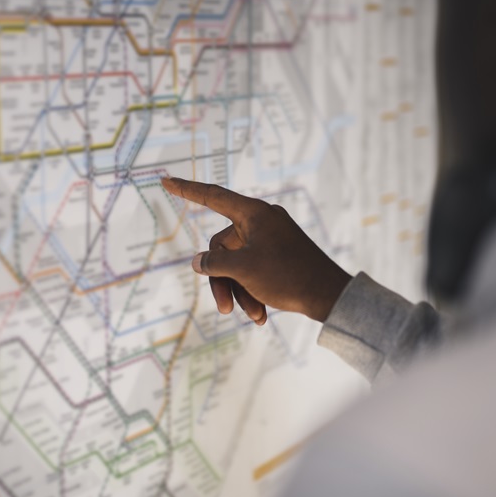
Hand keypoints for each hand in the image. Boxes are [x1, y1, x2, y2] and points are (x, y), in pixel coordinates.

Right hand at [162, 177, 351, 322]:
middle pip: (222, 248)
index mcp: (253, 214)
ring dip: (240, 292)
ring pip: (237, 264)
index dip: (186, 189)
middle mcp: (261, 221)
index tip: (165, 180)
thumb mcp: (243, 270)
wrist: (329, 296)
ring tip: (254, 316)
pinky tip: (261, 315)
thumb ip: (214, 262)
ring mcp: (270, 238)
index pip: (212, 196)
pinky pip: (253, 270)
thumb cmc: (287, 276)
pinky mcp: (278, 255)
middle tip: (224, 309)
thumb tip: (199, 262)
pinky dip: (253, 291)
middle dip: (223, 281)